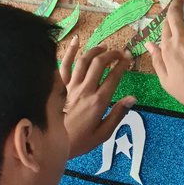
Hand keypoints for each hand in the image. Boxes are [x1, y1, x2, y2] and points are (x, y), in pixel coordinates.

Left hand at [60, 37, 135, 158]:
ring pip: (84, 60)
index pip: (114, 77)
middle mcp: (85, 90)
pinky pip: (64, 64)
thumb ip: (118, 114)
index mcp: (98, 102)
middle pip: (99, 63)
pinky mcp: (59, 86)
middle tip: (119, 52)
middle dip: (111, 54)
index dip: (123, 65)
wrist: (51, 143)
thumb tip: (132, 99)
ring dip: (95, 50)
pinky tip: (77, 41)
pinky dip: (70, 51)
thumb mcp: (103, 134)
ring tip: (104, 48)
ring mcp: (70, 86)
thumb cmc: (80, 141)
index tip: (129, 59)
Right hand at [147, 0, 183, 113]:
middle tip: (180, 0)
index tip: (171, 17)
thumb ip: (157, 59)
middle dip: (177, 4)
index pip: (165, 26)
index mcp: (167, 48)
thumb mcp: (164, 79)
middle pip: (175, 14)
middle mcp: (179, 38)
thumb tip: (148, 43)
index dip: (168, 20)